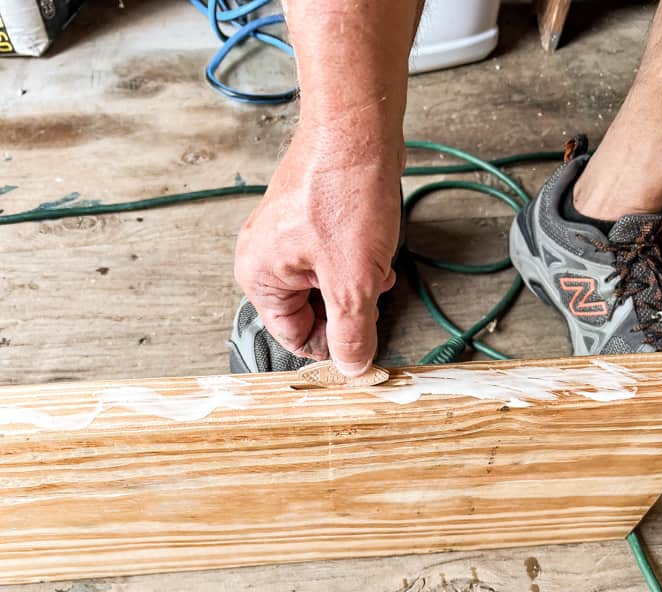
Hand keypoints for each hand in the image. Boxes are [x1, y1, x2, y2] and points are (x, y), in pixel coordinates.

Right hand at [234, 125, 402, 375]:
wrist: (357, 126)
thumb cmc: (344, 191)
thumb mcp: (353, 282)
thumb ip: (352, 333)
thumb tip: (353, 368)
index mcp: (259, 277)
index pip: (293, 337)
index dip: (332, 346)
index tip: (363, 347)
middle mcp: (263, 256)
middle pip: (309, 312)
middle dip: (347, 309)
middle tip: (372, 295)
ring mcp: (284, 235)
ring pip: (324, 285)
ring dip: (355, 285)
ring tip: (374, 266)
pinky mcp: (306, 218)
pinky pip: (330, 258)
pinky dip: (354, 262)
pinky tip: (373, 249)